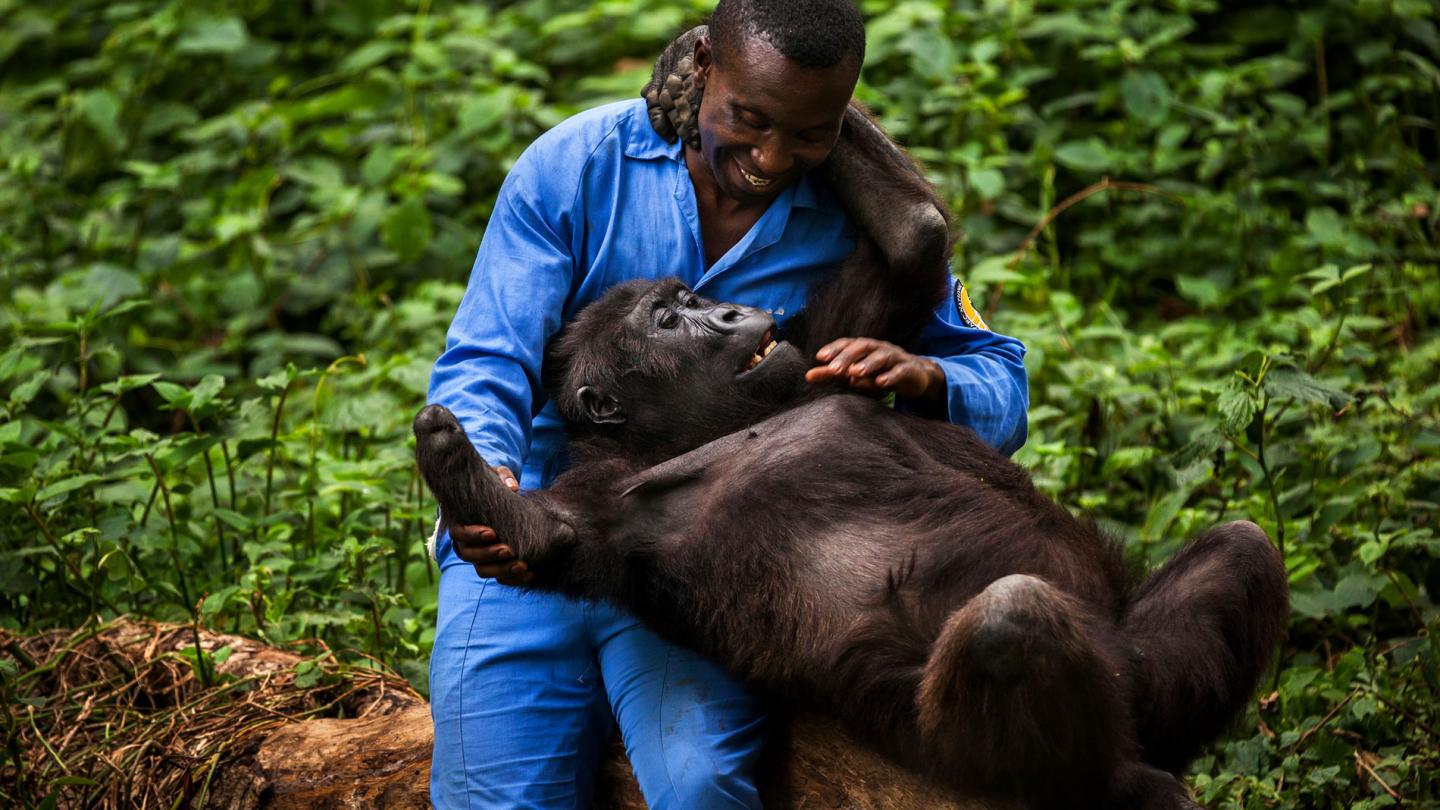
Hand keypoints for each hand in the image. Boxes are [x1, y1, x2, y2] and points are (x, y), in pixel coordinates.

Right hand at [450, 465, 534, 584]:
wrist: (501, 499)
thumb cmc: (494, 485)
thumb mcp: (498, 475)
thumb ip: (503, 478)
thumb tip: (513, 487)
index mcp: (463, 521)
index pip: (459, 534)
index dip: (472, 535)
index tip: (492, 532)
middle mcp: (467, 542)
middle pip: (470, 555)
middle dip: (489, 554)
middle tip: (509, 549)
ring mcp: (480, 555)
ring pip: (484, 570)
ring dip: (502, 570)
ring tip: (522, 565)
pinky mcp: (495, 564)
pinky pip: (500, 577)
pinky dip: (514, 578)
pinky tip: (531, 573)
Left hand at [805, 338, 944, 400]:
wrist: (915, 376)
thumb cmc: (880, 373)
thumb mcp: (856, 374)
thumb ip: (833, 374)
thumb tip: (808, 376)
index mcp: (865, 347)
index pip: (847, 343)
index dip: (834, 348)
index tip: (820, 357)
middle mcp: (879, 348)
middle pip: (862, 347)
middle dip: (847, 357)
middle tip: (833, 370)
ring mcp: (895, 357)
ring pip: (881, 356)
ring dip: (868, 364)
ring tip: (855, 373)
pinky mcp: (909, 369)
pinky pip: (899, 370)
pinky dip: (890, 376)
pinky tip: (880, 383)